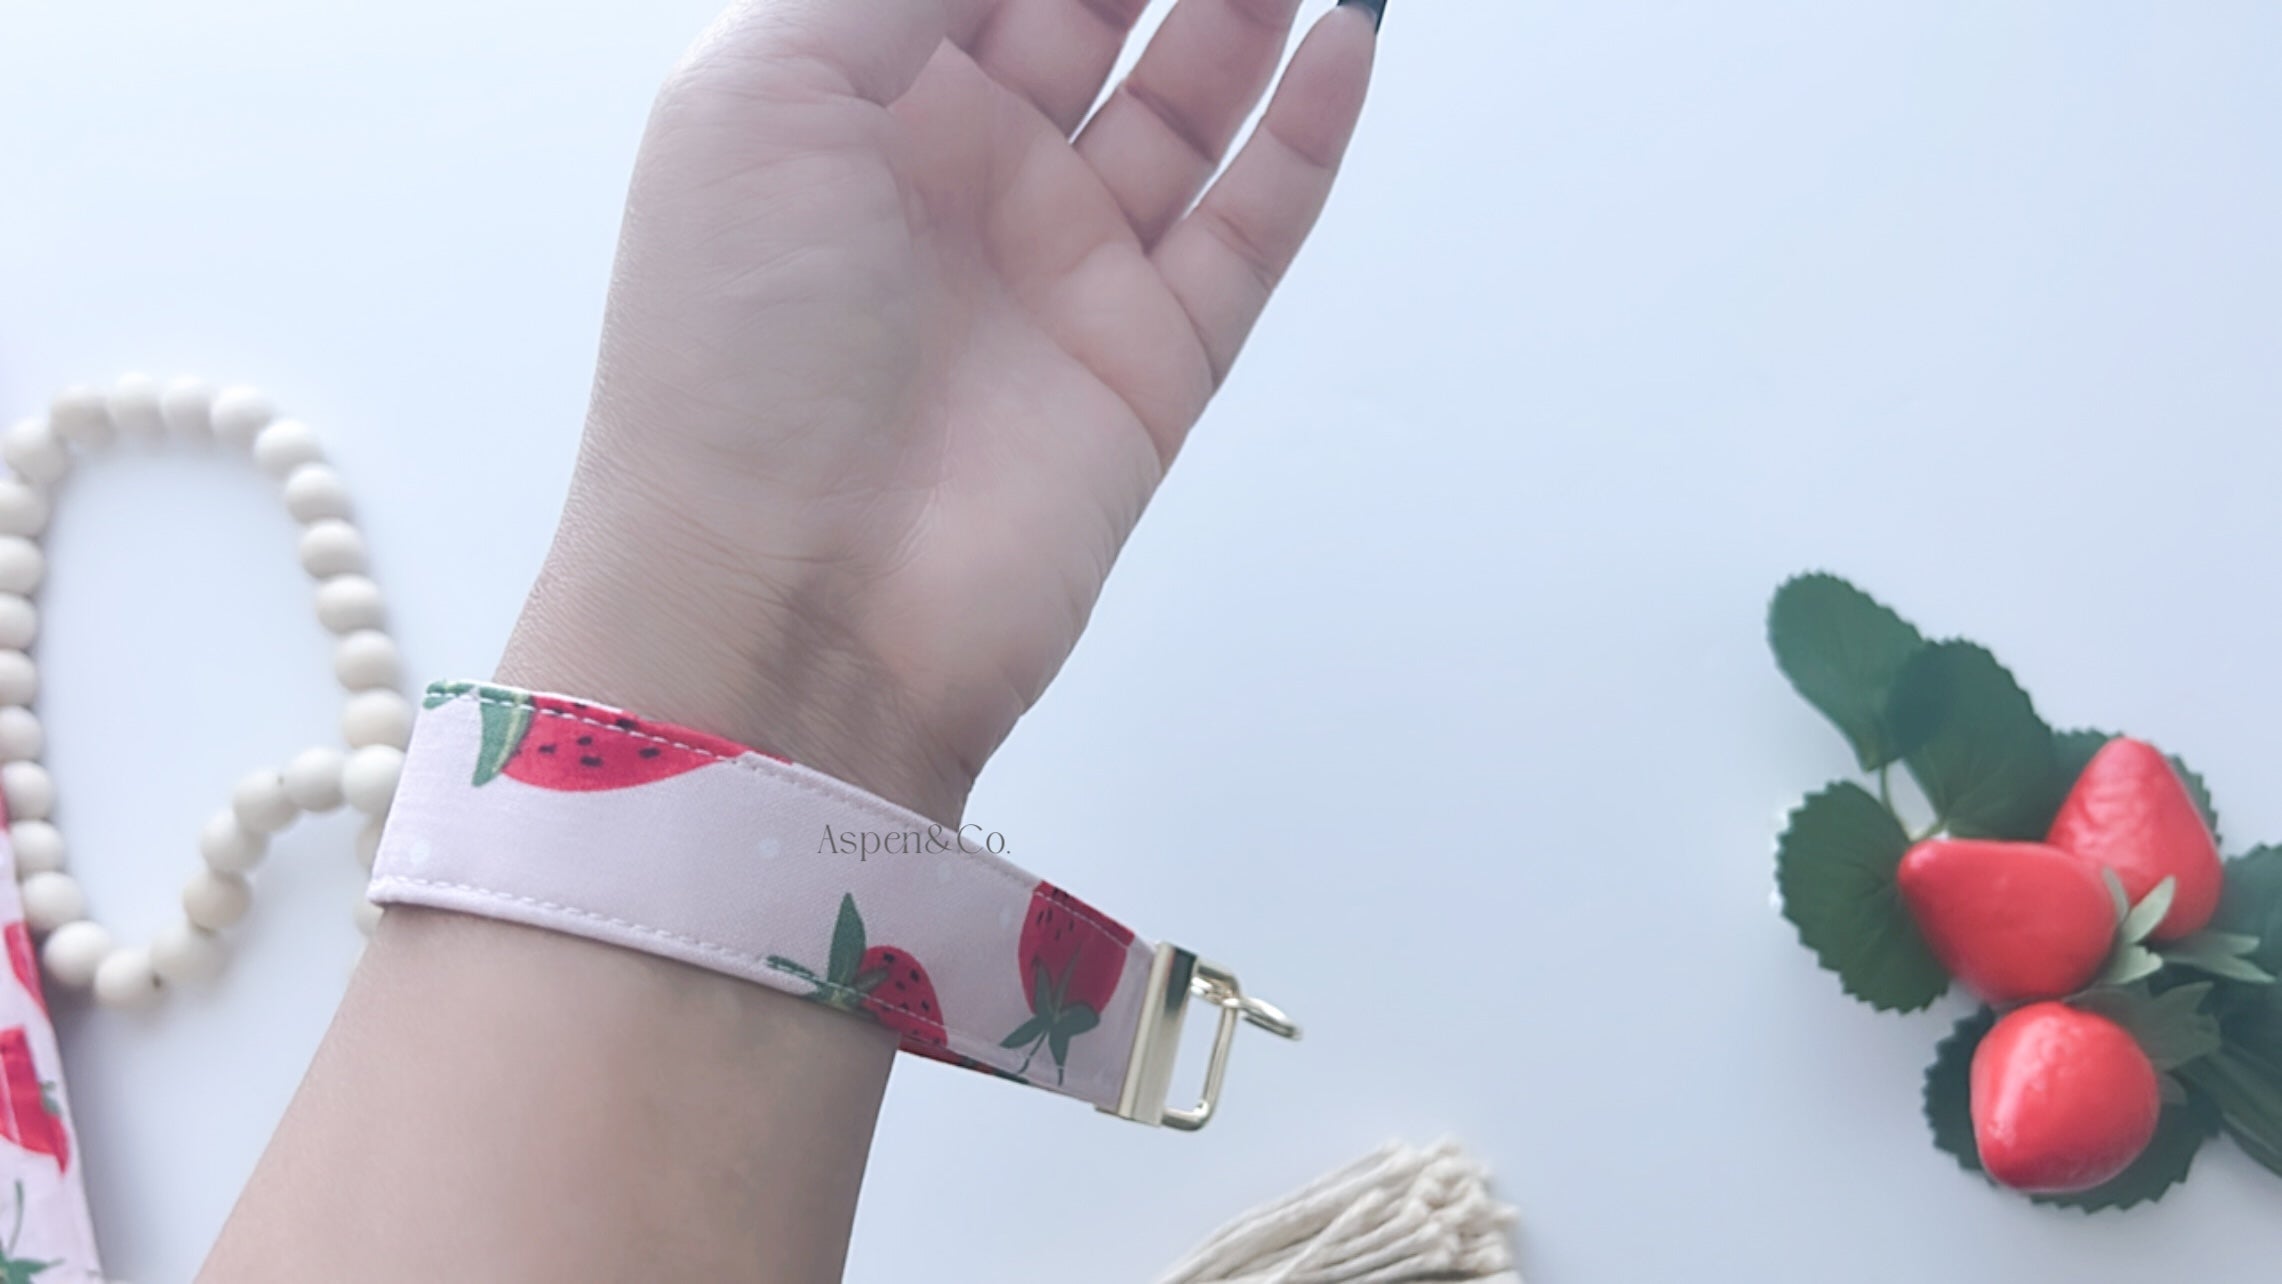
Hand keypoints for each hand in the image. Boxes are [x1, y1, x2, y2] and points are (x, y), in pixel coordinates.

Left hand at [504, 0, 1381, 820]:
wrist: (783, 602)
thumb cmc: (728, 357)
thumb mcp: (762, 95)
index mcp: (851, 105)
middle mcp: (962, 179)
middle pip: (1096, 15)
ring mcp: (1062, 271)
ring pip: (1186, 106)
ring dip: (1247, 12)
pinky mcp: (1150, 362)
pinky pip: (1248, 225)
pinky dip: (1306, 134)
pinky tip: (1346, 37)